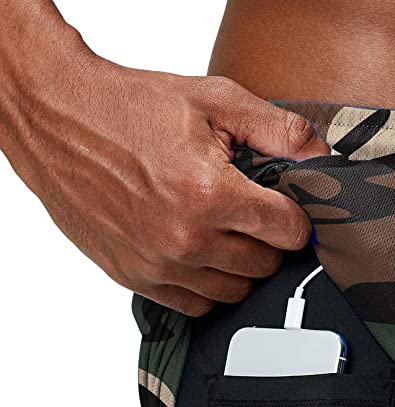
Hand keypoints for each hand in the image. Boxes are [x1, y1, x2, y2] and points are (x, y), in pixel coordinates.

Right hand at [7, 43, 329, 314]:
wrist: (58, 118)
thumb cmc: (130, 106)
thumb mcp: (213, 100)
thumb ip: (277, 130)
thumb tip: (324, 156)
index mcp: (209, 193)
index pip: (289, 232)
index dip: (294, 216)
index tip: (284, 206)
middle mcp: (186, 237)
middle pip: (265, 266)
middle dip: (267, 240)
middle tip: (251, 213)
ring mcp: (159, 264)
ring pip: (234, 292)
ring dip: (239, 266)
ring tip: (222, 229)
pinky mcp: (136, 278)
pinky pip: (196, 306)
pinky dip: (206, 285)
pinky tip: (198, 250)